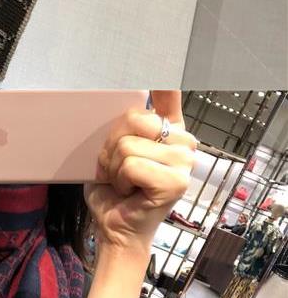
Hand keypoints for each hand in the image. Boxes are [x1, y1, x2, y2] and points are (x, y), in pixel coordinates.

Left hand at [85, 95, 197, 256]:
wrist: (115, 228)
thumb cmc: (115, 190)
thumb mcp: (115, 150)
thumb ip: (124, 126)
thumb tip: (117, 101)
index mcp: (170, 131)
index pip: (169, 95)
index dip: (164, 80)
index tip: (162, 69)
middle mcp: (183, 143)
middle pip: (136, 119)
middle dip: (112, 144)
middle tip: (115, 167)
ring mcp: (184, 164)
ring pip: (129, 144)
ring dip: (113, 166)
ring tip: (121, 181)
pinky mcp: (176, 183)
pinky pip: (131, 164)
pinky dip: (119, 179)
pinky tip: (128, 191)